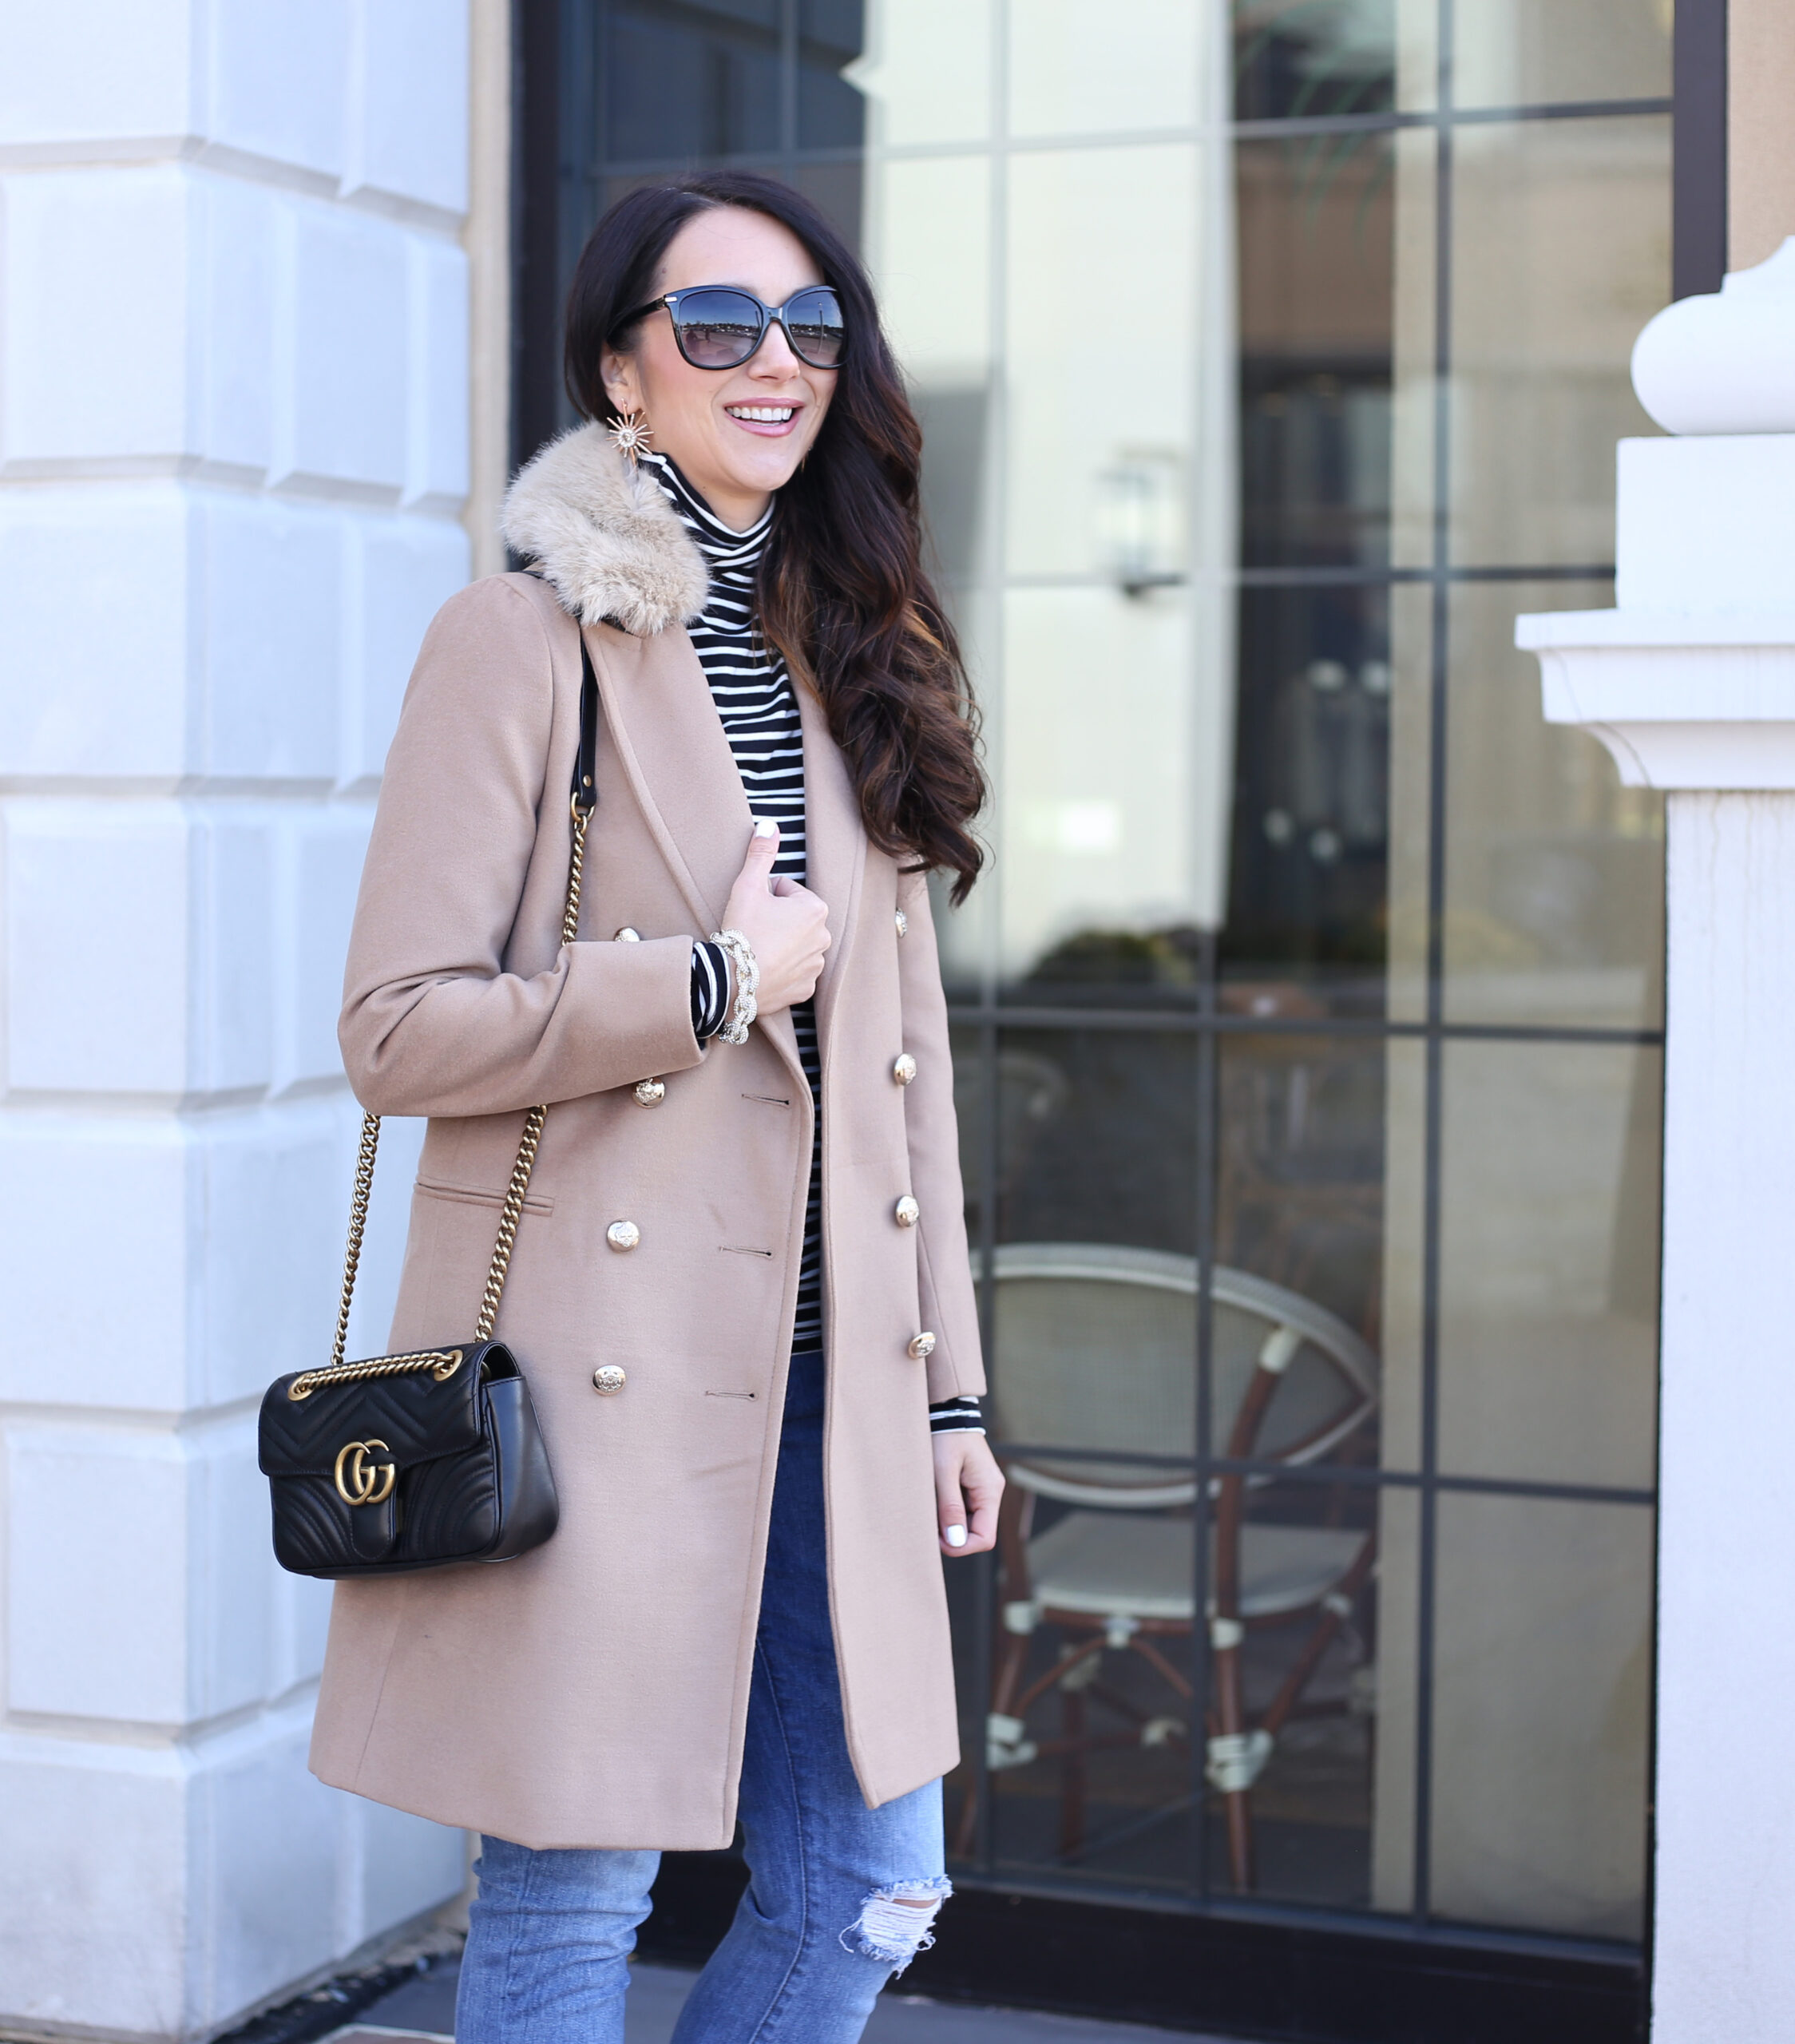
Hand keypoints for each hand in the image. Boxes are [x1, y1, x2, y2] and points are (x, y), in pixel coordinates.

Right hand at [720, 821, 830, 1014]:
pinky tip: (763, 969)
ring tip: (757, 950)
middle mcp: (824, 938)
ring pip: (794, 944)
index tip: (753, 911)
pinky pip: (793, 971)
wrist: (731, 981)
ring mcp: (816, 966)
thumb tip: (769, 825)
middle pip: (793, 918)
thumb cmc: (742, 931)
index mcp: (815, 909)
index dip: (765, 897)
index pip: (787, 891)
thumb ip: (761, 853)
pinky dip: (781, 969)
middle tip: (753, 930)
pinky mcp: (805, 988)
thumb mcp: (748, 886)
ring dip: (779, 944)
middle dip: (775, 920)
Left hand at [933, 1431, 1003, 1555]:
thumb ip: (950, 1506)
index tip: (937, 1540)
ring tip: (929, 1506)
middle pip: (977, 1532)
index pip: (985, 1537)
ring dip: (948, 1522)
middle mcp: (991, 1492)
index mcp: (990, 1490)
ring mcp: (983, 1489)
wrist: (948, 1410)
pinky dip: (948, 1510)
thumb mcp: (943, 1471)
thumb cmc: (945, 1436)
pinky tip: (934, 1498)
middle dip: (952, 1535)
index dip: (962, 1546)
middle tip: (927, 1523)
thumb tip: (956, 1541)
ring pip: (968, 1522)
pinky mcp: (973, 1484)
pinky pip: (963, 1509)